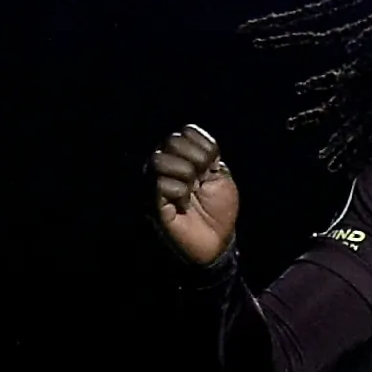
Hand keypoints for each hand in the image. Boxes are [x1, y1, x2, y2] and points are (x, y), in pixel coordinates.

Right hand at [150, 124, 238, 266]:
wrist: (217, 239)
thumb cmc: (219, 209)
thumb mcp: (221, 176)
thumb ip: (208, 155)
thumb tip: (188, 140)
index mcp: (184, 156)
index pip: (186, 132)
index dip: (204, 146)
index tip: (213, 166)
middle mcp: (167, 164)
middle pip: (172, 141)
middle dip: (196, 159)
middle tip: (202, 180)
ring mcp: (155, 181)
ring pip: (160, 160)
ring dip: (184, 174)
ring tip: (191, 191)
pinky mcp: (150, 199)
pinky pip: (160, 183)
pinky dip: (179, 193)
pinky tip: (183, 205)